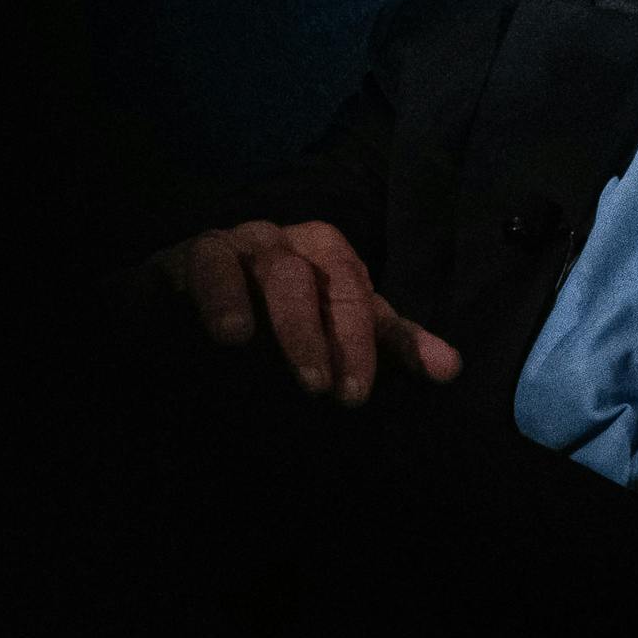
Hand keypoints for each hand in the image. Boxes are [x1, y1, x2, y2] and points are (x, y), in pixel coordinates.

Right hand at [152, 219, 460, 405]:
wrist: (186, 316)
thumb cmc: (274, 319)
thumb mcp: (338, 332)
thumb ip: (393, 345)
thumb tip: (452, 368)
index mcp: (327, 257)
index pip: (358, 294)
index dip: (365, 343)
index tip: (357, 394)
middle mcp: (287, 243)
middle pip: (318, 278)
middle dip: (324, 333)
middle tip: (321, 388)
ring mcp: (239, 244)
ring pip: (272, 268)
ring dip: (278, 315)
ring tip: (281, 360)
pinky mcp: (189, 256)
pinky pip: (209, 262)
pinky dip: (220, 294)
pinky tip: (228, 333)